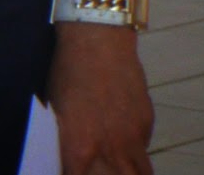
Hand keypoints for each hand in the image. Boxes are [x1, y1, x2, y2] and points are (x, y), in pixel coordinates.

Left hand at [47, 22, 153, 174]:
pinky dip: (135, 148)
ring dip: (129, 173)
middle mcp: (111, 150)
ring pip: (141, 174)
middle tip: (101, 170)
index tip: (74, 171)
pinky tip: (124, 136)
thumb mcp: (55, 105)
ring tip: (120, 168)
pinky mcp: (148, 123)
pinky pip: (144, 146)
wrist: (98, 40)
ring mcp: (134, 138)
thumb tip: (70, 152)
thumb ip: (67, 137)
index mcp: (80, 147)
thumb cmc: (67, 69)